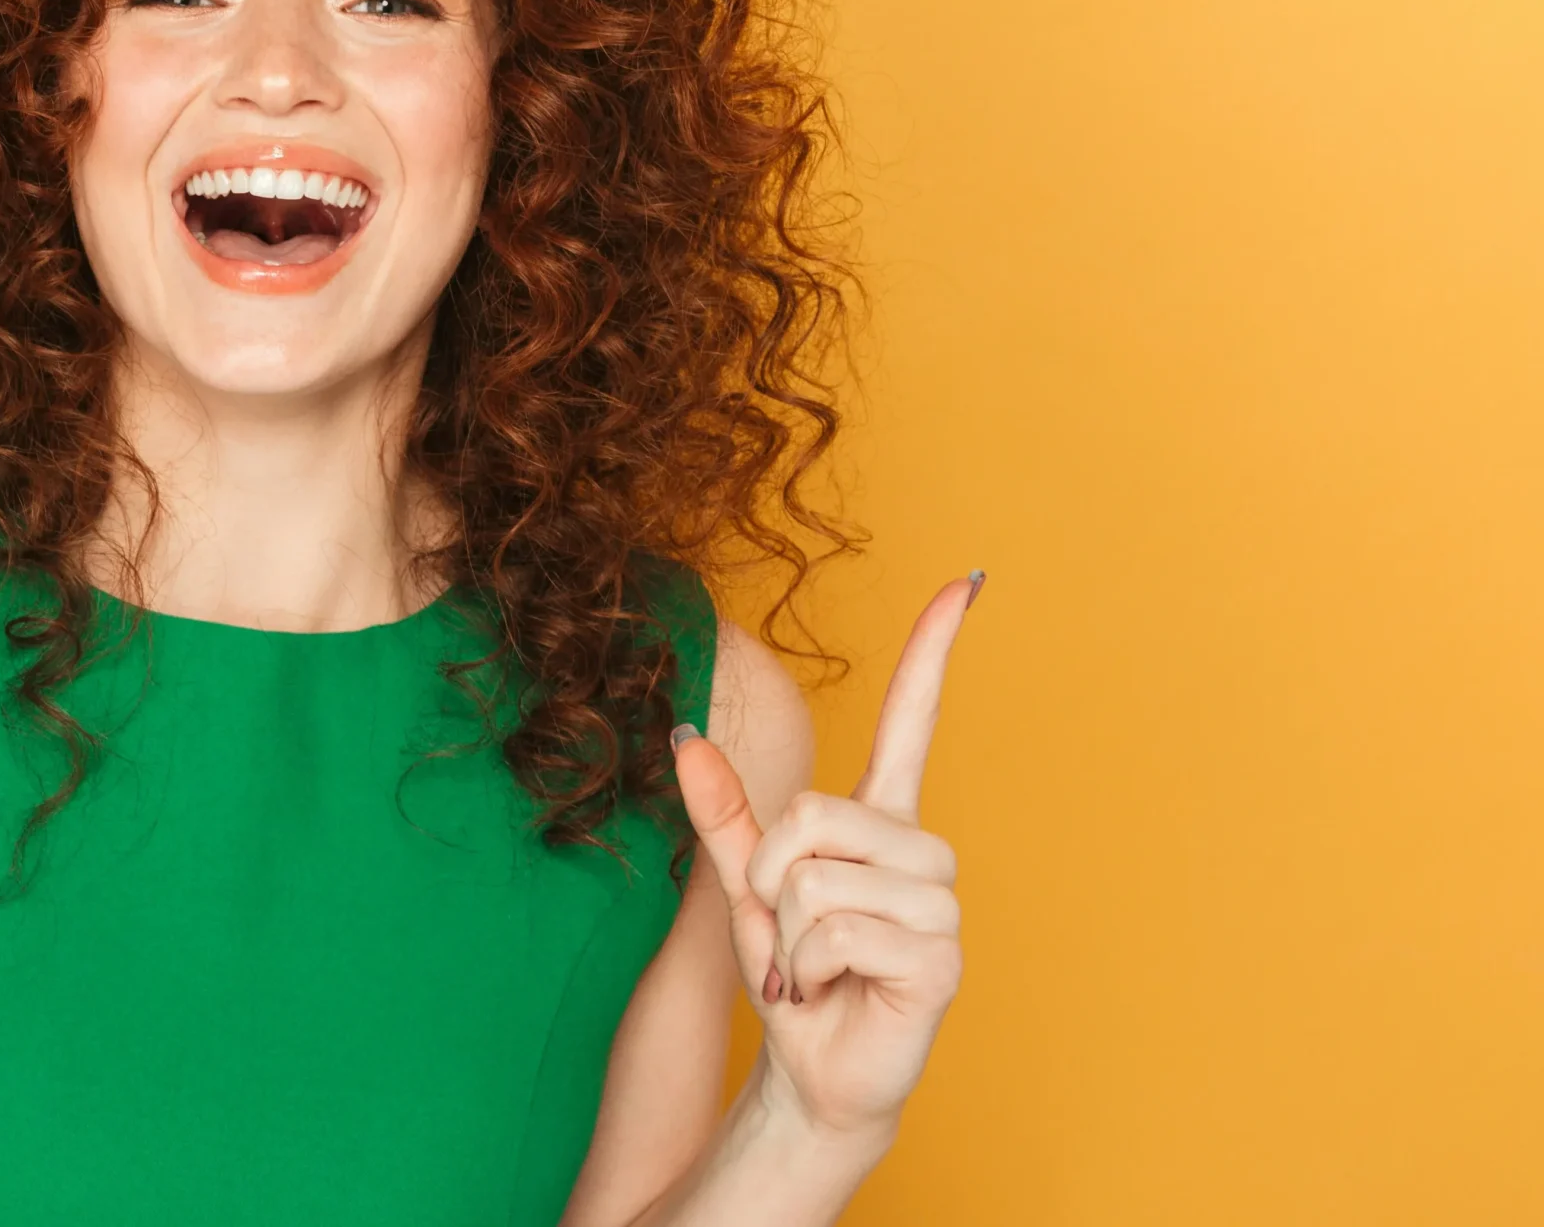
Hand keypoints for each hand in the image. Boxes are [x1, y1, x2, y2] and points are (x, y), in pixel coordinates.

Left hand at [671, 571, 979, 1145]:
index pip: (914, 722)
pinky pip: (838, 930)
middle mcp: (921, 852)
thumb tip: (686, 738)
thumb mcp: (746, 887)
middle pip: (815, 814)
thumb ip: (723, 816)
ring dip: (788, 933)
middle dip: (770, 878)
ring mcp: (939, 905)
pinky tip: (836, 991)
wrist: (814, 1071)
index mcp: (881, 823)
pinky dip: (810, 967)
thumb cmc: (795, 974)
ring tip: (818, 967)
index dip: (934, 652)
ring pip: (819, 877)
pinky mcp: (941, 959)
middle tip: (791, 933)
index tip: (967, 582)